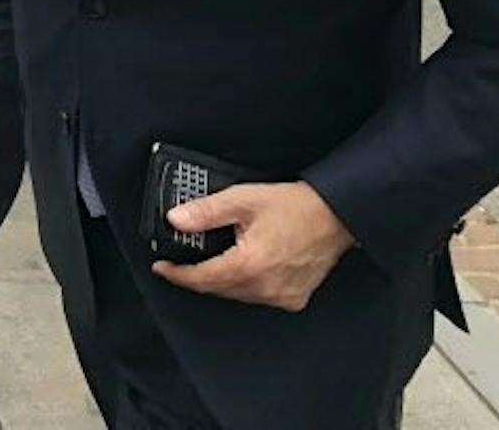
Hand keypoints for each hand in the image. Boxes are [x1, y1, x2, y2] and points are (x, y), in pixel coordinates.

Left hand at [151, 181, 354, 311]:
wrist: (336, 216)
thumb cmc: (296, 206)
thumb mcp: (243, 199)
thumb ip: (205, 211)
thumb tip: (176, 219)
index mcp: (250, 265)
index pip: (201, 279)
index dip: (177, 274)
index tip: (161, 267)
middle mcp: (266, 287)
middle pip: (218, 289)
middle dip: (196, 277)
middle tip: (181, 263)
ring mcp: (281, 296)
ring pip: (237, 295)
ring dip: (220, 282)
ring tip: (210, 262)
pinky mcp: (294, 298)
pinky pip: (259, 297)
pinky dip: (245, 285)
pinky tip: (242, 269)